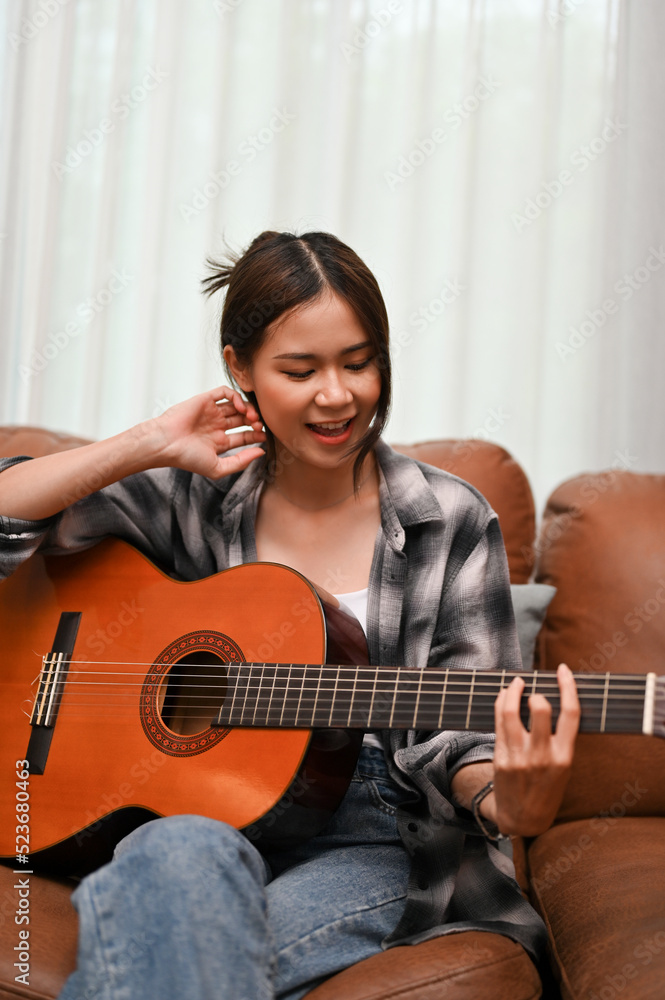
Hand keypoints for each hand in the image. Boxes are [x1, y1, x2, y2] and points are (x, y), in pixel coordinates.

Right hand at [144, 385, 265, 478]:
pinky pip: (225, 392)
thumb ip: (240, 462)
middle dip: (254, 422)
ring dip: (248, 409)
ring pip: (237, 405)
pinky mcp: (205, 400)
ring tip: (252, 418)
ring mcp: (211, 412)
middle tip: (259, 426)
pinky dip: (236, 397)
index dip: (256, 436)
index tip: (264, 438)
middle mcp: (216, 426)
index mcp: (219, 442)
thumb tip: (261, 452)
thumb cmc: (187, 458)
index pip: (244, 436)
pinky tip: (240, 407)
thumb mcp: (218, 468)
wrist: (166, 444)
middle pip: (243, 419)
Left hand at [488, 663, 580, 836]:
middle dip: (536, 691)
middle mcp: (543, 756)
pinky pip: (499, 722)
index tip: (563, 670)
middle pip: (540, 709)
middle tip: (532, 686)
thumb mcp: (562, 767)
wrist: (523, 819)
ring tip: (515, 684)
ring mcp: (519, 757)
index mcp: (564, 757)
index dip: (568, 686)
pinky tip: (503, 697)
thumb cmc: (546, 789)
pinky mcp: (501, 758)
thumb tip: (553, 699)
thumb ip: (560, 738)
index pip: (571, 713)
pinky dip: (501, 704)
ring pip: (511, 712)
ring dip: (512, 691)